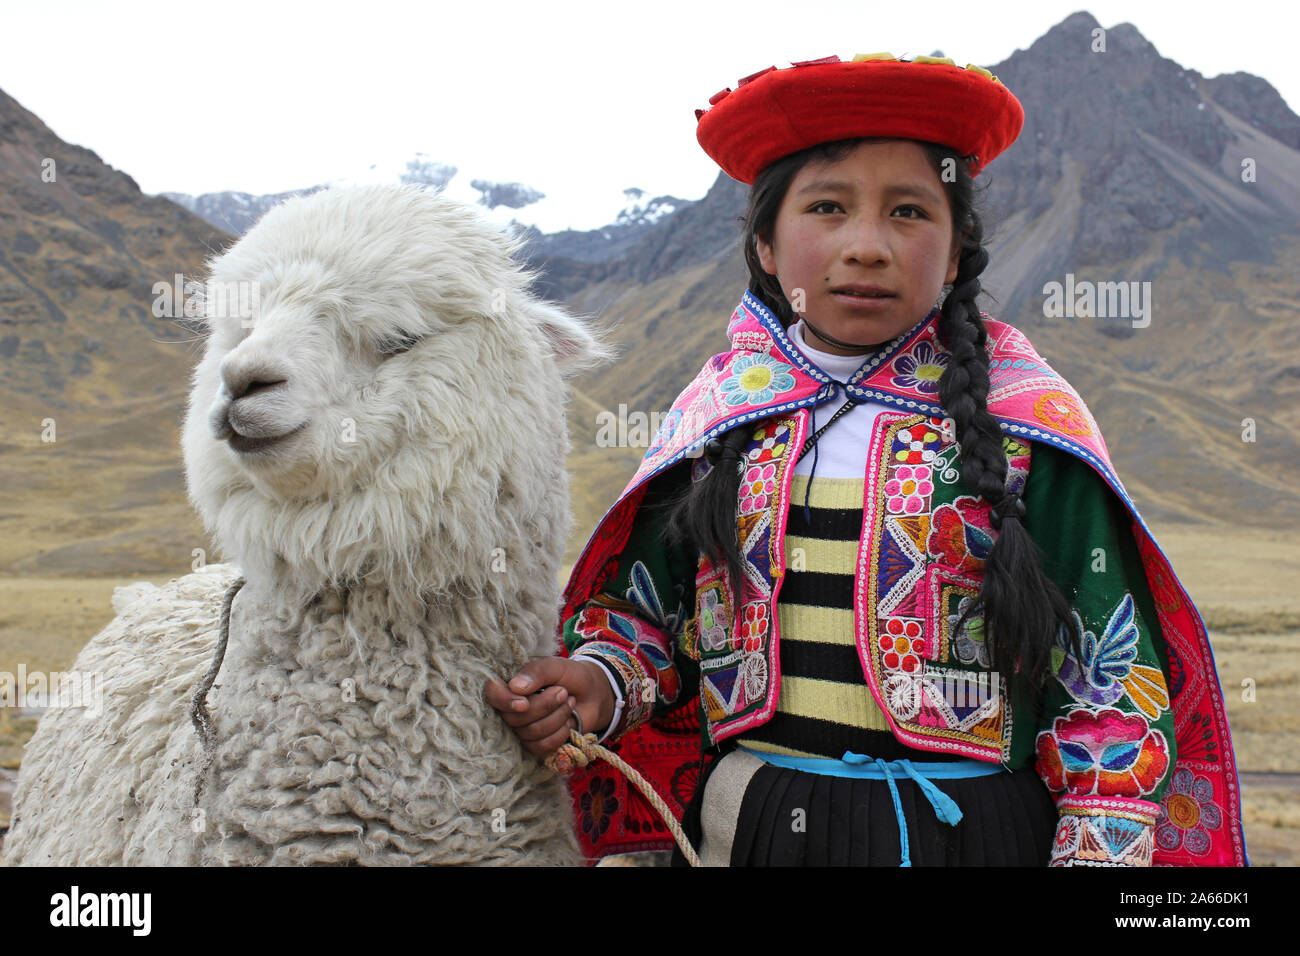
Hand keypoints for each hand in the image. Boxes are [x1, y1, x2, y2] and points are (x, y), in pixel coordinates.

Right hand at [484, 656, 615, 756]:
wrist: (594, 694)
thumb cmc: (572, 676)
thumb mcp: (557, 666)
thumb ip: (537, 671)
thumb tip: (515, 687)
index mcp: (512, 683)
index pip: (492, 694)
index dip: (504, 701)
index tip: (524, 703)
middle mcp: (512, 707)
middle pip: (514, 718)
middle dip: (544, 707)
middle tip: (563, 692)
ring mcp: (523, 728)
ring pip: (529, 733)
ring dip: (556, 718)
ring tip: (569, 703)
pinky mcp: (536, 744)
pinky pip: (541, 747)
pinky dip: (559, 735)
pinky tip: (569, 722)